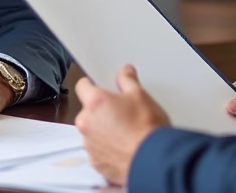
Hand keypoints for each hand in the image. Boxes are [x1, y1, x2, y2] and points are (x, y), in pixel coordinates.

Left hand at [74, 64, 169, 186]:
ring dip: (103, 130)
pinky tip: (125, 146)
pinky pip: (98, 150)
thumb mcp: (141, 96)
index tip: (101, 87)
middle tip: (122, 112)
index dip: (93, 85)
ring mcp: (90, 145)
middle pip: (88, 110)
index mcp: (95, 103)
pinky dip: (107, 148)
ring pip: (93, 131)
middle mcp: (87, 124)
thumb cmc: (147, 131)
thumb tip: (125, 73)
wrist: (153, 162)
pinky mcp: (96, 162)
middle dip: (101, 110)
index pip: (82, 86)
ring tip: (126, 132)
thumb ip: (128, 81)